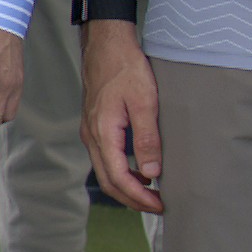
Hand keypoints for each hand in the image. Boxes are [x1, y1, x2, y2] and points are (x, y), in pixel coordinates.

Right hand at [85, 31, 161, 215]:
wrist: (106, 45)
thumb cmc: (125, 68)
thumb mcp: (144, 102)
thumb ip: (147, 138)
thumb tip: (152, 173)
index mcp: (103, 133)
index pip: (119, 178)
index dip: (139, 197)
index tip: (160, 204)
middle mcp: (92, 137)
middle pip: (108, 182)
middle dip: (132, 200)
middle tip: (158, 207)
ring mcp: (91, 132)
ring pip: (105, 172)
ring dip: (127, 188)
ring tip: (151, 194)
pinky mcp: (95, 126)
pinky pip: (105, 159)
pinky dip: (121, 172)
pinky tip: (139, 172)